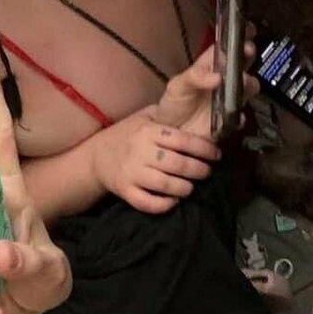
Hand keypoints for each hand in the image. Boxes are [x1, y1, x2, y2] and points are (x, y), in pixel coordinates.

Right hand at [87, 106, 221, 214]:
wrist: (96, 156)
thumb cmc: (127, 135)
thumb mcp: (144, 118)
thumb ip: (167, 116)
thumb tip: (196, 108)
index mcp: (148, 131)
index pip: (182, 140)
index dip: (204, 149)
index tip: (216, 155)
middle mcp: (141, 151)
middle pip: (178, 164)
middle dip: (199, 170)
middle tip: (206, 172)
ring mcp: (132, 172)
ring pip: (165, 184)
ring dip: (185, 188)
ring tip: (191, 186)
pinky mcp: (125, 190)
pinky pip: (147, 202)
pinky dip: (163, 205)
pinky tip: (173, 201)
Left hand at [150, 41, 261, 137]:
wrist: (172, 131)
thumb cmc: (174, 103)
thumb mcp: (177, 85)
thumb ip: (195, 77)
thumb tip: (216, 76)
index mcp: (209, 67)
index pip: (226, 47)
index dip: (236, 39)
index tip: (243, 35)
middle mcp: (223, 79)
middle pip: (244, 62)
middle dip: (249, 55)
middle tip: (247, 52)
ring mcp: (229, 98)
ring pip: (249, 86)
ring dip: (248, 83)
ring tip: (240, 83)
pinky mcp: (231, 118)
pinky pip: (242, 115)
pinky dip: (240, 115)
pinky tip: (233, 115)